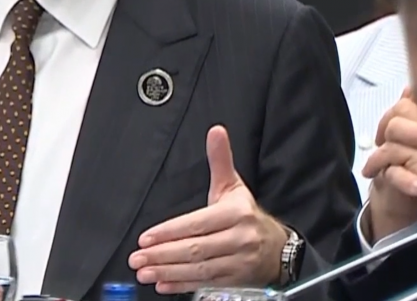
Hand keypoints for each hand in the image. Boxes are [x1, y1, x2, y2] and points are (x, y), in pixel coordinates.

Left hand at [128, 126, 288, 293]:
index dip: (170, 232)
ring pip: (198, 269)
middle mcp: (239, 238)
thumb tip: (216, 131)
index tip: (146, 238)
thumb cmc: (248, 215)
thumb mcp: (234, 186)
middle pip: (195, 249)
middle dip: (163, 255)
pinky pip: (205, 284)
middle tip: (137, 258)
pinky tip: (162, 285)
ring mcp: (238, 262)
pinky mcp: (235, 281)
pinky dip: (181, 286)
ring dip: (168, 272)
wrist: (279, 248)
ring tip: (144, 272)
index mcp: (236, 214)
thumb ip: (220, 160)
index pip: (197, 224)